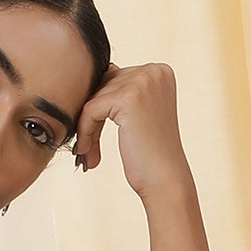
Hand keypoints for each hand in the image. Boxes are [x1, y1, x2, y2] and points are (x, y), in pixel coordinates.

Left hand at [71, 61, 195, 201]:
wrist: (166, 180)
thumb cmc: (151, 153)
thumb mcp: (140, 112)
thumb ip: (121, 90)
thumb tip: (91, 71)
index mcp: (160, 70)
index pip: (114, 77)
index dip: (102, 107)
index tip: (95, 134)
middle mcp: (154, 71)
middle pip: (103, 85)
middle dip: (93, 117)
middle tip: (89, 148)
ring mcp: (142, 82)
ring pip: (94, 98)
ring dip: (87, 127)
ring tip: (89, 153)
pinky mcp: (127, 98)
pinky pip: (90, 109)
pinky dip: (84, 132)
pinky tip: (88, 153)